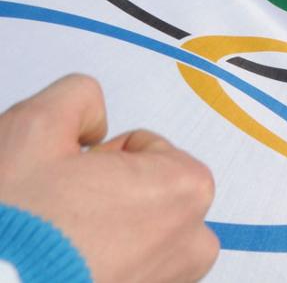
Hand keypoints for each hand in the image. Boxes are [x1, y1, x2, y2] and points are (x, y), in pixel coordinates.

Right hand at [0, 75, 217, 281]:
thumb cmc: (15, 225)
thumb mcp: (34, 127)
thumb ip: (78, 97)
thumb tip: (93, 120)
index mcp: (186, 188)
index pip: (146, 149)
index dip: (99, 159)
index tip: (69, 182)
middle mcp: (193, 243)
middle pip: (149, 194)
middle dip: (106, 196)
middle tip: (58, 214)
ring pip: (141, 238)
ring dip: (106, 235)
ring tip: (58, 246)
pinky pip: (131, 274)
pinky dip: (104, 269)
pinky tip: (66, 272)